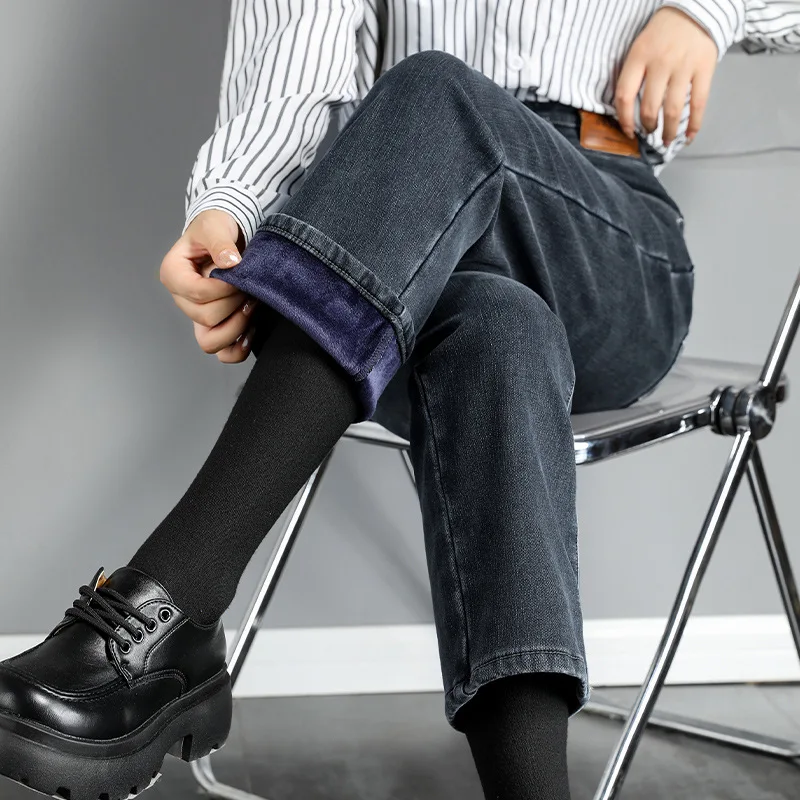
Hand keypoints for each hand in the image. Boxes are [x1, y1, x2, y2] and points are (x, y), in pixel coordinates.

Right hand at [159, 209, 258, 362]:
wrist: (227, 237)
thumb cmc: (216, 229)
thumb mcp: (216, 225)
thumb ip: (220, 241)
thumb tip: (230, 262)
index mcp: (174, 274)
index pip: (197, 293)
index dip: (223, 288)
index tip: (239, 273)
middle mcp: (181, 300)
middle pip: (206, 317)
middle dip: (234, 302)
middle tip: (247, 285)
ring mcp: (197, 317)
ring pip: (210, 341)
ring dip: (236, 325)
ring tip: (250, 304)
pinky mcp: (214, 328)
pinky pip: (223, 352)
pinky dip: (239, 347)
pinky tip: (251, 329)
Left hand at [615, 6, 717, 145]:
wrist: (694, 10)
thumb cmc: (662, 34)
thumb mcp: (640, 48)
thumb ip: (634, 75)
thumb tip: (627, 111)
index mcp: (639, 57)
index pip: (624, 95)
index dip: (624, 119)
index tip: (628, 131)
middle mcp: (660, 62)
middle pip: (648, 107)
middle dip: (648, 126)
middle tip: (649, 132)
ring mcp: (683, 66)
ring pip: (672, 109)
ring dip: (668, 131)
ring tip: (666, 140)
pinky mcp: (704, 68)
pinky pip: (699, 102)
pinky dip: (694, 124)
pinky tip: (688, 136)